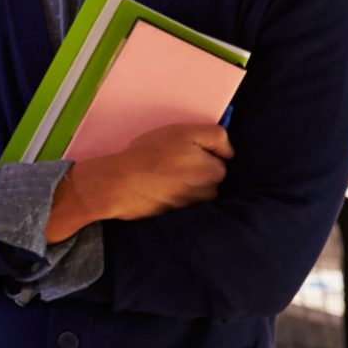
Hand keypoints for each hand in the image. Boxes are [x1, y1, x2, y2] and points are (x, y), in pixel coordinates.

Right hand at [50, 123, 231, 238]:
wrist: (118, 185)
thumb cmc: (148, 154)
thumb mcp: (183, 132)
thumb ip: (215, 136)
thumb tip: (228, 152)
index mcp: (215, 170)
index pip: (222, 157)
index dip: (203, 150)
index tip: (183, 149)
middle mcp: (210, 191)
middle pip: (211, 175)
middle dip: (197, 168)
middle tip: (170, 162)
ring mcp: (194, 206)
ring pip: (197, 190)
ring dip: (186, 183)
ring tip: (162, 176)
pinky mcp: (179, 216)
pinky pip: (183, 202)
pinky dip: (174, 195)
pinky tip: (159, 188)